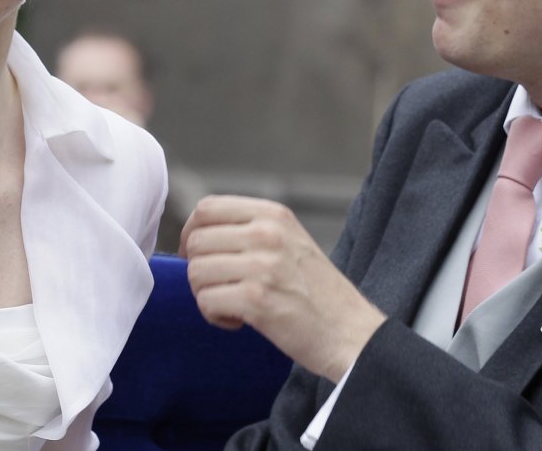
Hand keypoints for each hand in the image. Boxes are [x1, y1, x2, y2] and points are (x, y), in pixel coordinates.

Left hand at [180, 194, 385, 382]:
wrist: (351, 332)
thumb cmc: (317, 292)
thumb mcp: (289, 241)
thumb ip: (250, 229)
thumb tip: (196, 235)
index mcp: (274, 214)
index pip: (207, 208)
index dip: (191, 232)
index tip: (198, 254)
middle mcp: (267, 233)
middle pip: (196, 241)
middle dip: (199, 269)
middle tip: (221, 287)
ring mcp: (262, 266)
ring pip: (196, 272)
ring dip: (206, 295)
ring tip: (233, 305)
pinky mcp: (257, 300)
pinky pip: (207, 301)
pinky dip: (215, 316)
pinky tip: (239, 321)